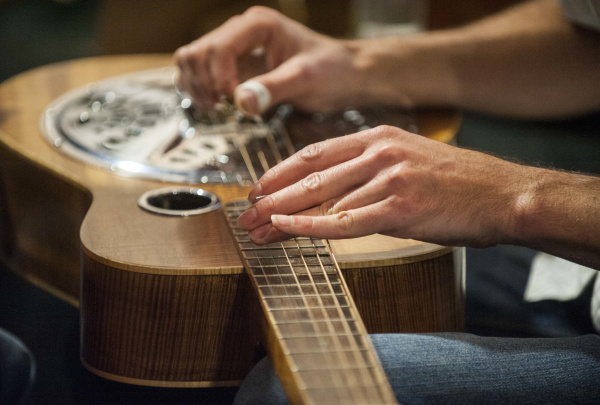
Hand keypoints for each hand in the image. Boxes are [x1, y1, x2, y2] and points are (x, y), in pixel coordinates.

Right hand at [174, 7, 365, 113]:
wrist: (346, 75)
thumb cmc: (332, 71)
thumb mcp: (306, 80)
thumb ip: (273, 89)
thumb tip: (241, 102)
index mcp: (257, 25)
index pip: (218, 47)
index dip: (218, 78)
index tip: (232, 100)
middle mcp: (241, 32)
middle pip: (197, 52)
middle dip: (204, 83)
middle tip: (222, 106)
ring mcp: (236, 48)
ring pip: (192, 62)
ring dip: (197, 87)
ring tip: (217, 107)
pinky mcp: (235, 66)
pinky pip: (202, 74)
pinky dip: (201, 90)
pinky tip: (217, 106)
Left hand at [237, 125, 529, 246]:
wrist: (503, 194)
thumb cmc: (457, 183)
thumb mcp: (409, 159)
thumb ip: (370, 168)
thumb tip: (333, 190)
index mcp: (378, 137)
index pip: (314, 152)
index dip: (280, 171)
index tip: (258, 188)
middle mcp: (378, 152)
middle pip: (310, 176)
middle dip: (271, 197)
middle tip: (245, 213)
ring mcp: (388, 178)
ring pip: (321, 199)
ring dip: (283, 217)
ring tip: (256, 231)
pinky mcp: (399, 208)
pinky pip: (344, 221)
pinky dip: (310, 227)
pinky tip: (286, 230)